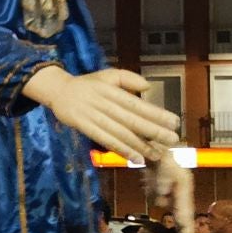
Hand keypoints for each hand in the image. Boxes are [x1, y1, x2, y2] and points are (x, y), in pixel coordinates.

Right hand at [22, 67, 180, 162]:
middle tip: (172, 140)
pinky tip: (135, 158)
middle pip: (131, 119)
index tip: (174, 121)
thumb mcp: (107, 74)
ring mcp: (92, 115)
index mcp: (111, 90)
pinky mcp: (83, 126)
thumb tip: (148, 87)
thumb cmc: (87, 84)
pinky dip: (120, 150)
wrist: (57, 90)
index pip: (137, 104)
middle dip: (153, 131)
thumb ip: (128, 78)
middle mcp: (103, 103)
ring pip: (119, 132)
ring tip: (157, 153)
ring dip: (139, 145)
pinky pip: (104, 139)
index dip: (156, 113)